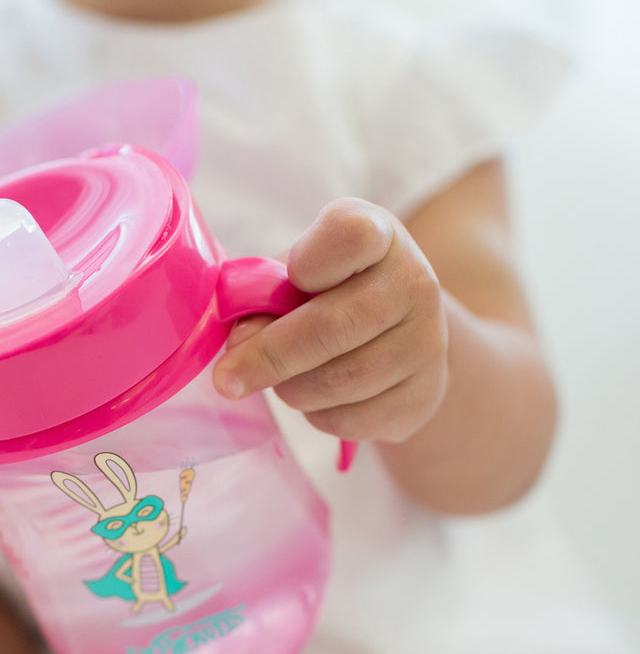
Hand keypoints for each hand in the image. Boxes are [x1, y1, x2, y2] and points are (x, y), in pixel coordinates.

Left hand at [213, 199, 448, 444]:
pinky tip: (317, 397)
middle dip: (268, 358)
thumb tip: (241, 343)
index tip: (291, 276)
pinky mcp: (424, 396)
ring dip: (291, 388)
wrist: (397, 336)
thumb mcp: (294, 277)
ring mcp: (428, 342)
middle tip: (225, 379)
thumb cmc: (328, 294)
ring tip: (281, 379)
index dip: (309, 262)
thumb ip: (262, 298)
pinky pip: (350, 419)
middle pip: (333, 327)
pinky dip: (316, 415)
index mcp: (378, 234)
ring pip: (339, 381)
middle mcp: (415, 282)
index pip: (350, 235)